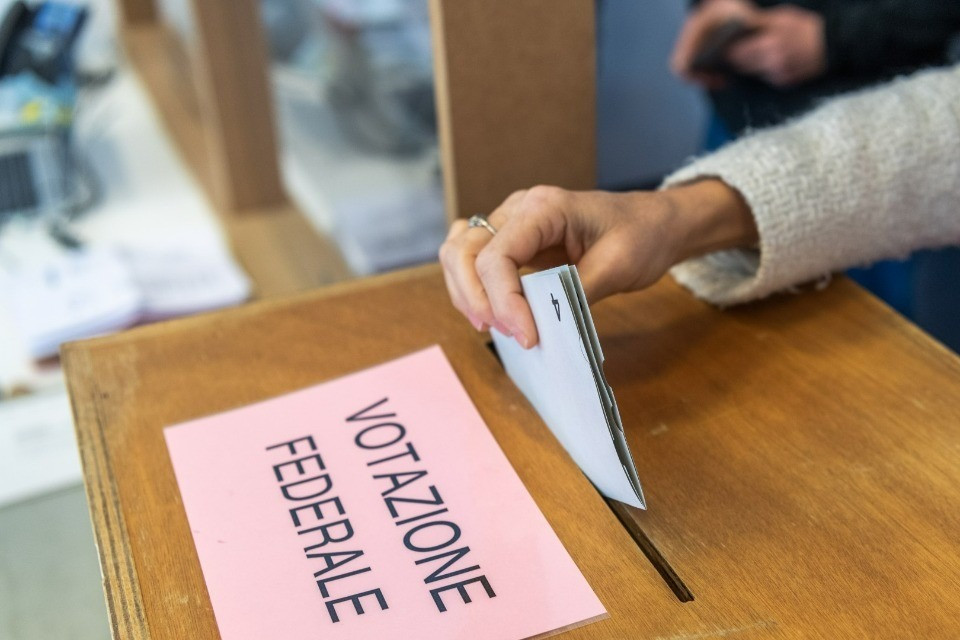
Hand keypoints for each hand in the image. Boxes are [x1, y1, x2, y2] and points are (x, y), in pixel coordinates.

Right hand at [439, 181, 757, 348]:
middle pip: (465, 251)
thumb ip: (575, 292)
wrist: (655, 223)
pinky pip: (472, 259)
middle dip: (476, 298)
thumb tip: (541, 324)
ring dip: (467, 293)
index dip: (504, 301)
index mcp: (544, 207)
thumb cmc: (641, 235)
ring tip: (494, 327)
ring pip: (459, 254)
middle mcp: (518, 209)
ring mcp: (510, 223)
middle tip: (508, 334)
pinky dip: (471, 287)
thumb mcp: (618, 266)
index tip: (527, 336)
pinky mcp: (512, 241)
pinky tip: (489, 311)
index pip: (498, 255)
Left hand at [672, 1, 825, 87]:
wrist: (836, 44)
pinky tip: (772, 59)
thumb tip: (738, 24)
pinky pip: (766, 76)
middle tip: (734, 48)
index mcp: (770, 44)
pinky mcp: (784, 82)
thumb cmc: (807, 27)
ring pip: (752, 71)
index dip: (729, 48)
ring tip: (756, 51)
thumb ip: (760, 23)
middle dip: (737, 56)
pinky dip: (764, 69)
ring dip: (750, 63)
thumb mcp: (783, 17)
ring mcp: (778, 74)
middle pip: (741, 64)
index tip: (724, 44)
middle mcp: (772, 63)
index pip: (737, 52)